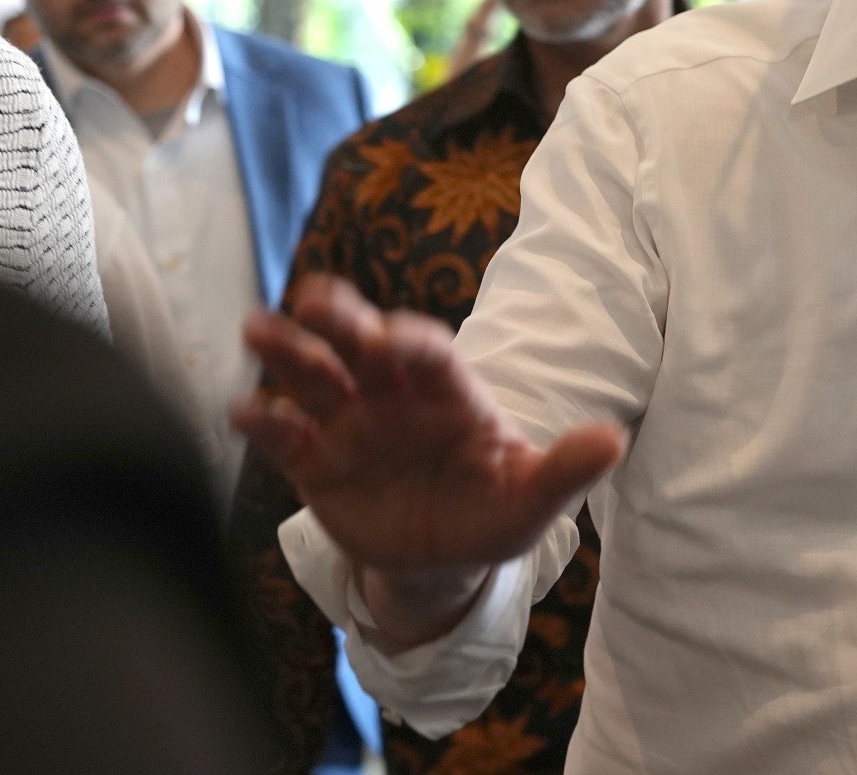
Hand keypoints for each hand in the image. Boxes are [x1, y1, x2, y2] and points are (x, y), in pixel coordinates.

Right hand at [233, 275, 625, 575]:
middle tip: (316, 298)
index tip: (394, 336)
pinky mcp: (314, 462)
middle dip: (344, 321)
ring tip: (257, 328)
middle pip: (366, 348)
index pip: (433, 357)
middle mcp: (395, 398)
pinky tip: (244, 411)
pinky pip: (284, 437)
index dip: (414, 343)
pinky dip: (263, 422)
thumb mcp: (531, 499)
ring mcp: (350, 426)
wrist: (443, 558)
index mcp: (451, 396)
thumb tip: (613, 442)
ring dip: (288, 352)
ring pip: (315, 377)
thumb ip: (564, 470)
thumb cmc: (493, 513)